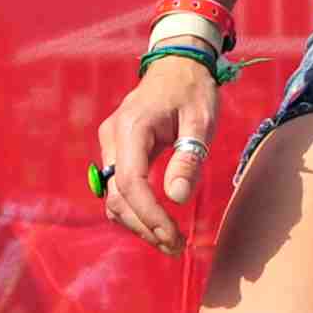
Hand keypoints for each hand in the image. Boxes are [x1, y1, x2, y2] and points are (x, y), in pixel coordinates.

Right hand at [93, 57, 221, 254]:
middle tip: (177, 248)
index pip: (132, 183)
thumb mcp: (201, 121)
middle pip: (118, 197)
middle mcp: (112, 138)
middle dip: (145, 227)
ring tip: (170, 242)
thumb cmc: (193, 90)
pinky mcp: (116, 152)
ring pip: (113, 198)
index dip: (150, 216)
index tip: (173, 238)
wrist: (177, 64)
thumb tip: (177, 198)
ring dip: (138, 224)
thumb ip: (189, 157)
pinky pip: (118, 189)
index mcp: (132, 128)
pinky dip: (135, 211)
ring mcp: (110, 145)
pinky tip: (158, 223)